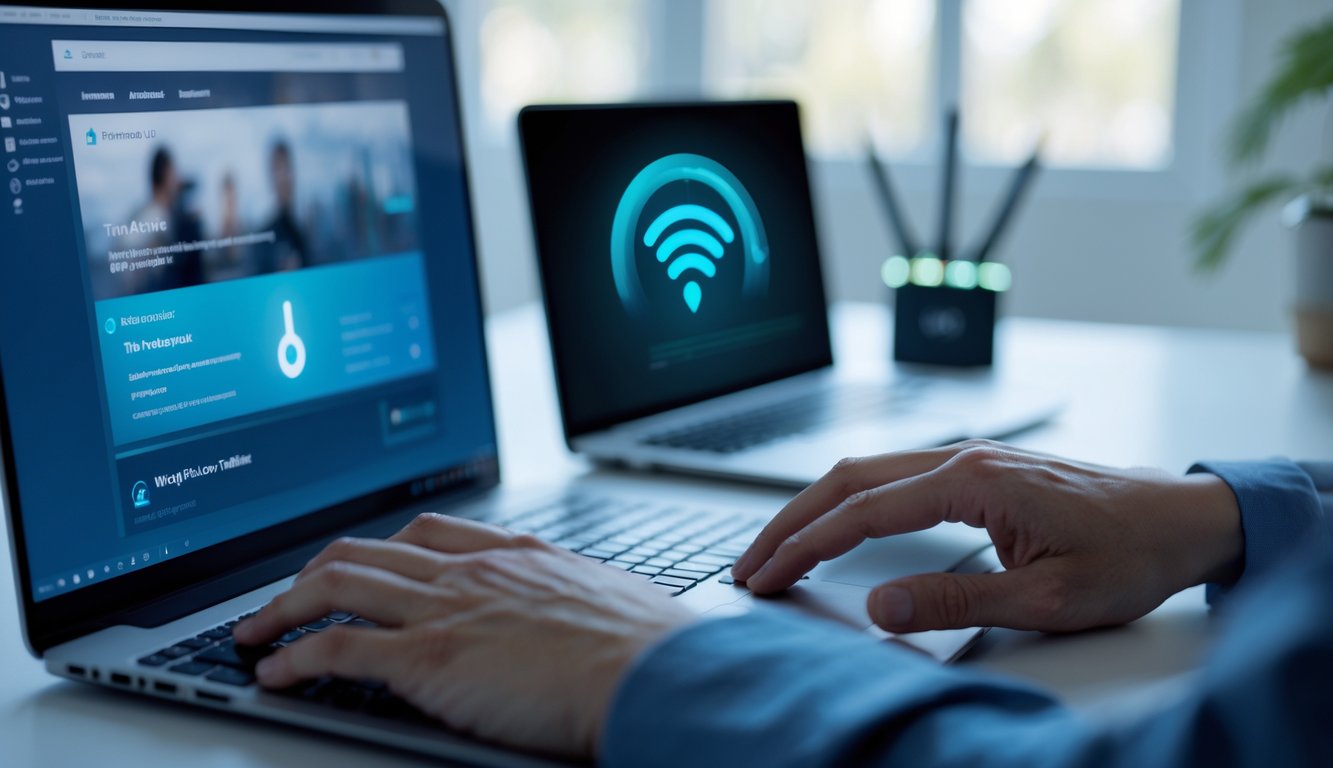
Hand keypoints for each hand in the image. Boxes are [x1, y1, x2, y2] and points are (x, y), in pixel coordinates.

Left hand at [233, 514, 695, 757]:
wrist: (653, 671)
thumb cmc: (647, 647)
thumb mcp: (607, 602)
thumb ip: (570, 600)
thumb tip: (571, 619)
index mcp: (515, 554)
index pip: (427, 532)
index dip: (381, 547)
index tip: (360, 563)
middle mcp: (471, 571)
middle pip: (367, 551)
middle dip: (314, 573)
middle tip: (288, 596)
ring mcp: (445, 611)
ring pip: (338, 587)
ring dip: (284, 608)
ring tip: (255, 631)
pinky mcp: (427, 661)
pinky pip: (338, 650)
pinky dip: (295, 657)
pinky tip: (275, 671)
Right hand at [731, 440, 1242, 633]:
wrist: (1183, 519)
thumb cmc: (1128, 554)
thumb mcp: (1047, 599)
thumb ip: (956, 602)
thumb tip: (878, 606)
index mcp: (975, 481)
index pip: (863, 511)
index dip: (806, 545)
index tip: (767, 575)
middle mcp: (964, 458)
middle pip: (848, 478)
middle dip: (790, 521)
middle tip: (750, 563)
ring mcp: (970, 458)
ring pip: (866, 472)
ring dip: (816, 508)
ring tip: (779, 547)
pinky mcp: (978, 470)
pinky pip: (894, 477)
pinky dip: (850, 502)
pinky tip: (837, 525)